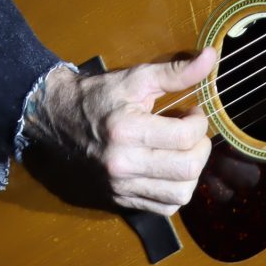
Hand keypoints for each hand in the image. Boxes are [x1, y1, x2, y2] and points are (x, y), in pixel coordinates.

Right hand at [26, 46, 216, 215]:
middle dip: (201, 148)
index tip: (192, 112)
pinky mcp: (118, 199)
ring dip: (191, 173)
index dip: (200, 122)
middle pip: (188, 169)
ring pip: (179, 194)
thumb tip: (212, 57)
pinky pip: (163, 208)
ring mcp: (120, 186)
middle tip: (192, 133)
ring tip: (182, 153)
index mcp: (127, 131)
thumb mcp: (135, 78)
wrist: (53, 120)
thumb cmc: (96, 96)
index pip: (186, 136)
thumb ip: (175, 72)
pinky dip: (175, 193)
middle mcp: (123, 164)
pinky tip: (169, 171)